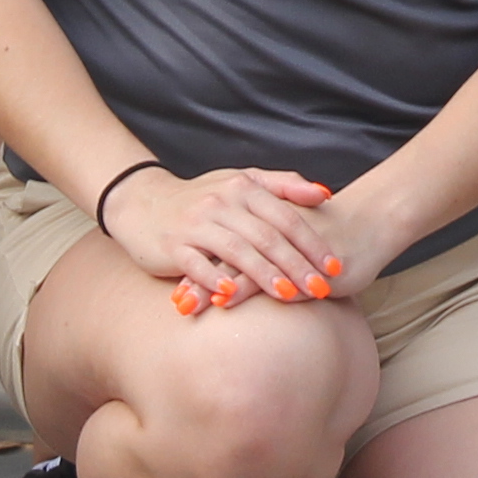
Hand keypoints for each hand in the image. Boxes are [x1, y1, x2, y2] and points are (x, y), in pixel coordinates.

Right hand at [105, 163, 348, 309]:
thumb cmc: (202, 196)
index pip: (285, 216)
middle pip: (266, 236)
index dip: (312, 242)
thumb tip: (326, 194)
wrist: (143, 202)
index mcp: (243, 187)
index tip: (335, 266)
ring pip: (237, 250)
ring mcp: (196, 223)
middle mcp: (222, 203)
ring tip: (288, 296)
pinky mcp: (173, 244)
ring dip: (264, 275)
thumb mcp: (242, 181)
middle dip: (296, 264)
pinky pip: (196, 263)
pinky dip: (214, 278)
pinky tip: (231, 295)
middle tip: (320, 289)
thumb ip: (284, 185)